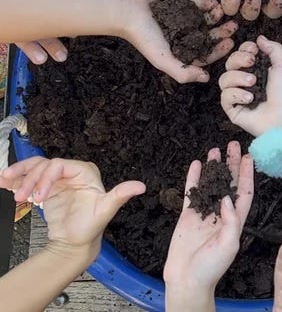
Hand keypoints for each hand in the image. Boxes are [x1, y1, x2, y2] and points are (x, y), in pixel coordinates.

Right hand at [0, 0, 66, 63]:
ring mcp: (2, 11)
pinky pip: (2, 30)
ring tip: (41, 59)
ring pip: (15, 32)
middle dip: (48, 41)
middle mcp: (14, 3)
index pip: (47, 9)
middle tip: (62, 56)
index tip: (73, 33)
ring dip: (28, 46)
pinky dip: (7, 36)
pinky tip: (7, 45)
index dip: (60, 21)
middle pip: (33, 25)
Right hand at [0, 157, 143, 257]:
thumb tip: (140, 187)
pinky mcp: (45, 188)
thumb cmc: (90, 228)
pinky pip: (28, 178)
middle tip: (20, 197)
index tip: (38, 196)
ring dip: (20, 174)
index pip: (60, 166)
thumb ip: (120, 196)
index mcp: (85, 172)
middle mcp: (71, 172)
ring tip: (6, 182)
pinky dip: (15, 178)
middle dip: (31, 180)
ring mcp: (57, 179)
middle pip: (45, 165)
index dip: (46, 178)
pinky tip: (3, 181)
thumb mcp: (105, 211)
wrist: (75, 242)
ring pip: (35, 168)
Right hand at [119, 0, 236, 82]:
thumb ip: (183, 72)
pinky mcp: (176, 5)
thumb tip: (206, 79)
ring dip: (215, 17)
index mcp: (178, 52)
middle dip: (221, 33)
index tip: (231, 43)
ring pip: (203, 21)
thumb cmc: (143, 36)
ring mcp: (179, 21)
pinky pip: (195, 5)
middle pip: (206, 37)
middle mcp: (180, 38)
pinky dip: (206, 4)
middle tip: (234, 26)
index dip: (219, 50)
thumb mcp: (163, 59)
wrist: (126, 9)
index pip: (204, 54)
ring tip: (226, 12)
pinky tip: (215, 3)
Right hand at [164, 142, 253, 297]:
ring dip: (214, 168)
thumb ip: (231, 221)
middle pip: (229, 183)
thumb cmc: (211, 268)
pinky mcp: (187, 216)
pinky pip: (191, 192)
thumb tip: (227, 198)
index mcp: (235, 220)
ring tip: (216, 150)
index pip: (244, 192)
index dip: (247, 174)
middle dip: (232, 164)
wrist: (186, 280)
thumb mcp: (228, 245)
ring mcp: (204, 213)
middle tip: (234, 145)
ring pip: (211, 184)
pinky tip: (196, 164)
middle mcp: (221, 213)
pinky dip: (193, 178)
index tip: (249, 157)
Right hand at [219, 36, 281, 135]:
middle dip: (238, 59)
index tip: (254, 50)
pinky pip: (224, 97)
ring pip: (224, 79)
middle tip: (252, 63)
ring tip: (253, 83)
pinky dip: (235, 94)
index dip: (244, 49)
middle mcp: (246, 81)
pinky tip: (250, 98)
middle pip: (229, 63)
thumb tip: (259, 38)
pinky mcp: (234, 110)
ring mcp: (239, 95)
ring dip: (237, 77)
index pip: (241, 53)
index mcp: (259, 69)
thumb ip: (274, 48)